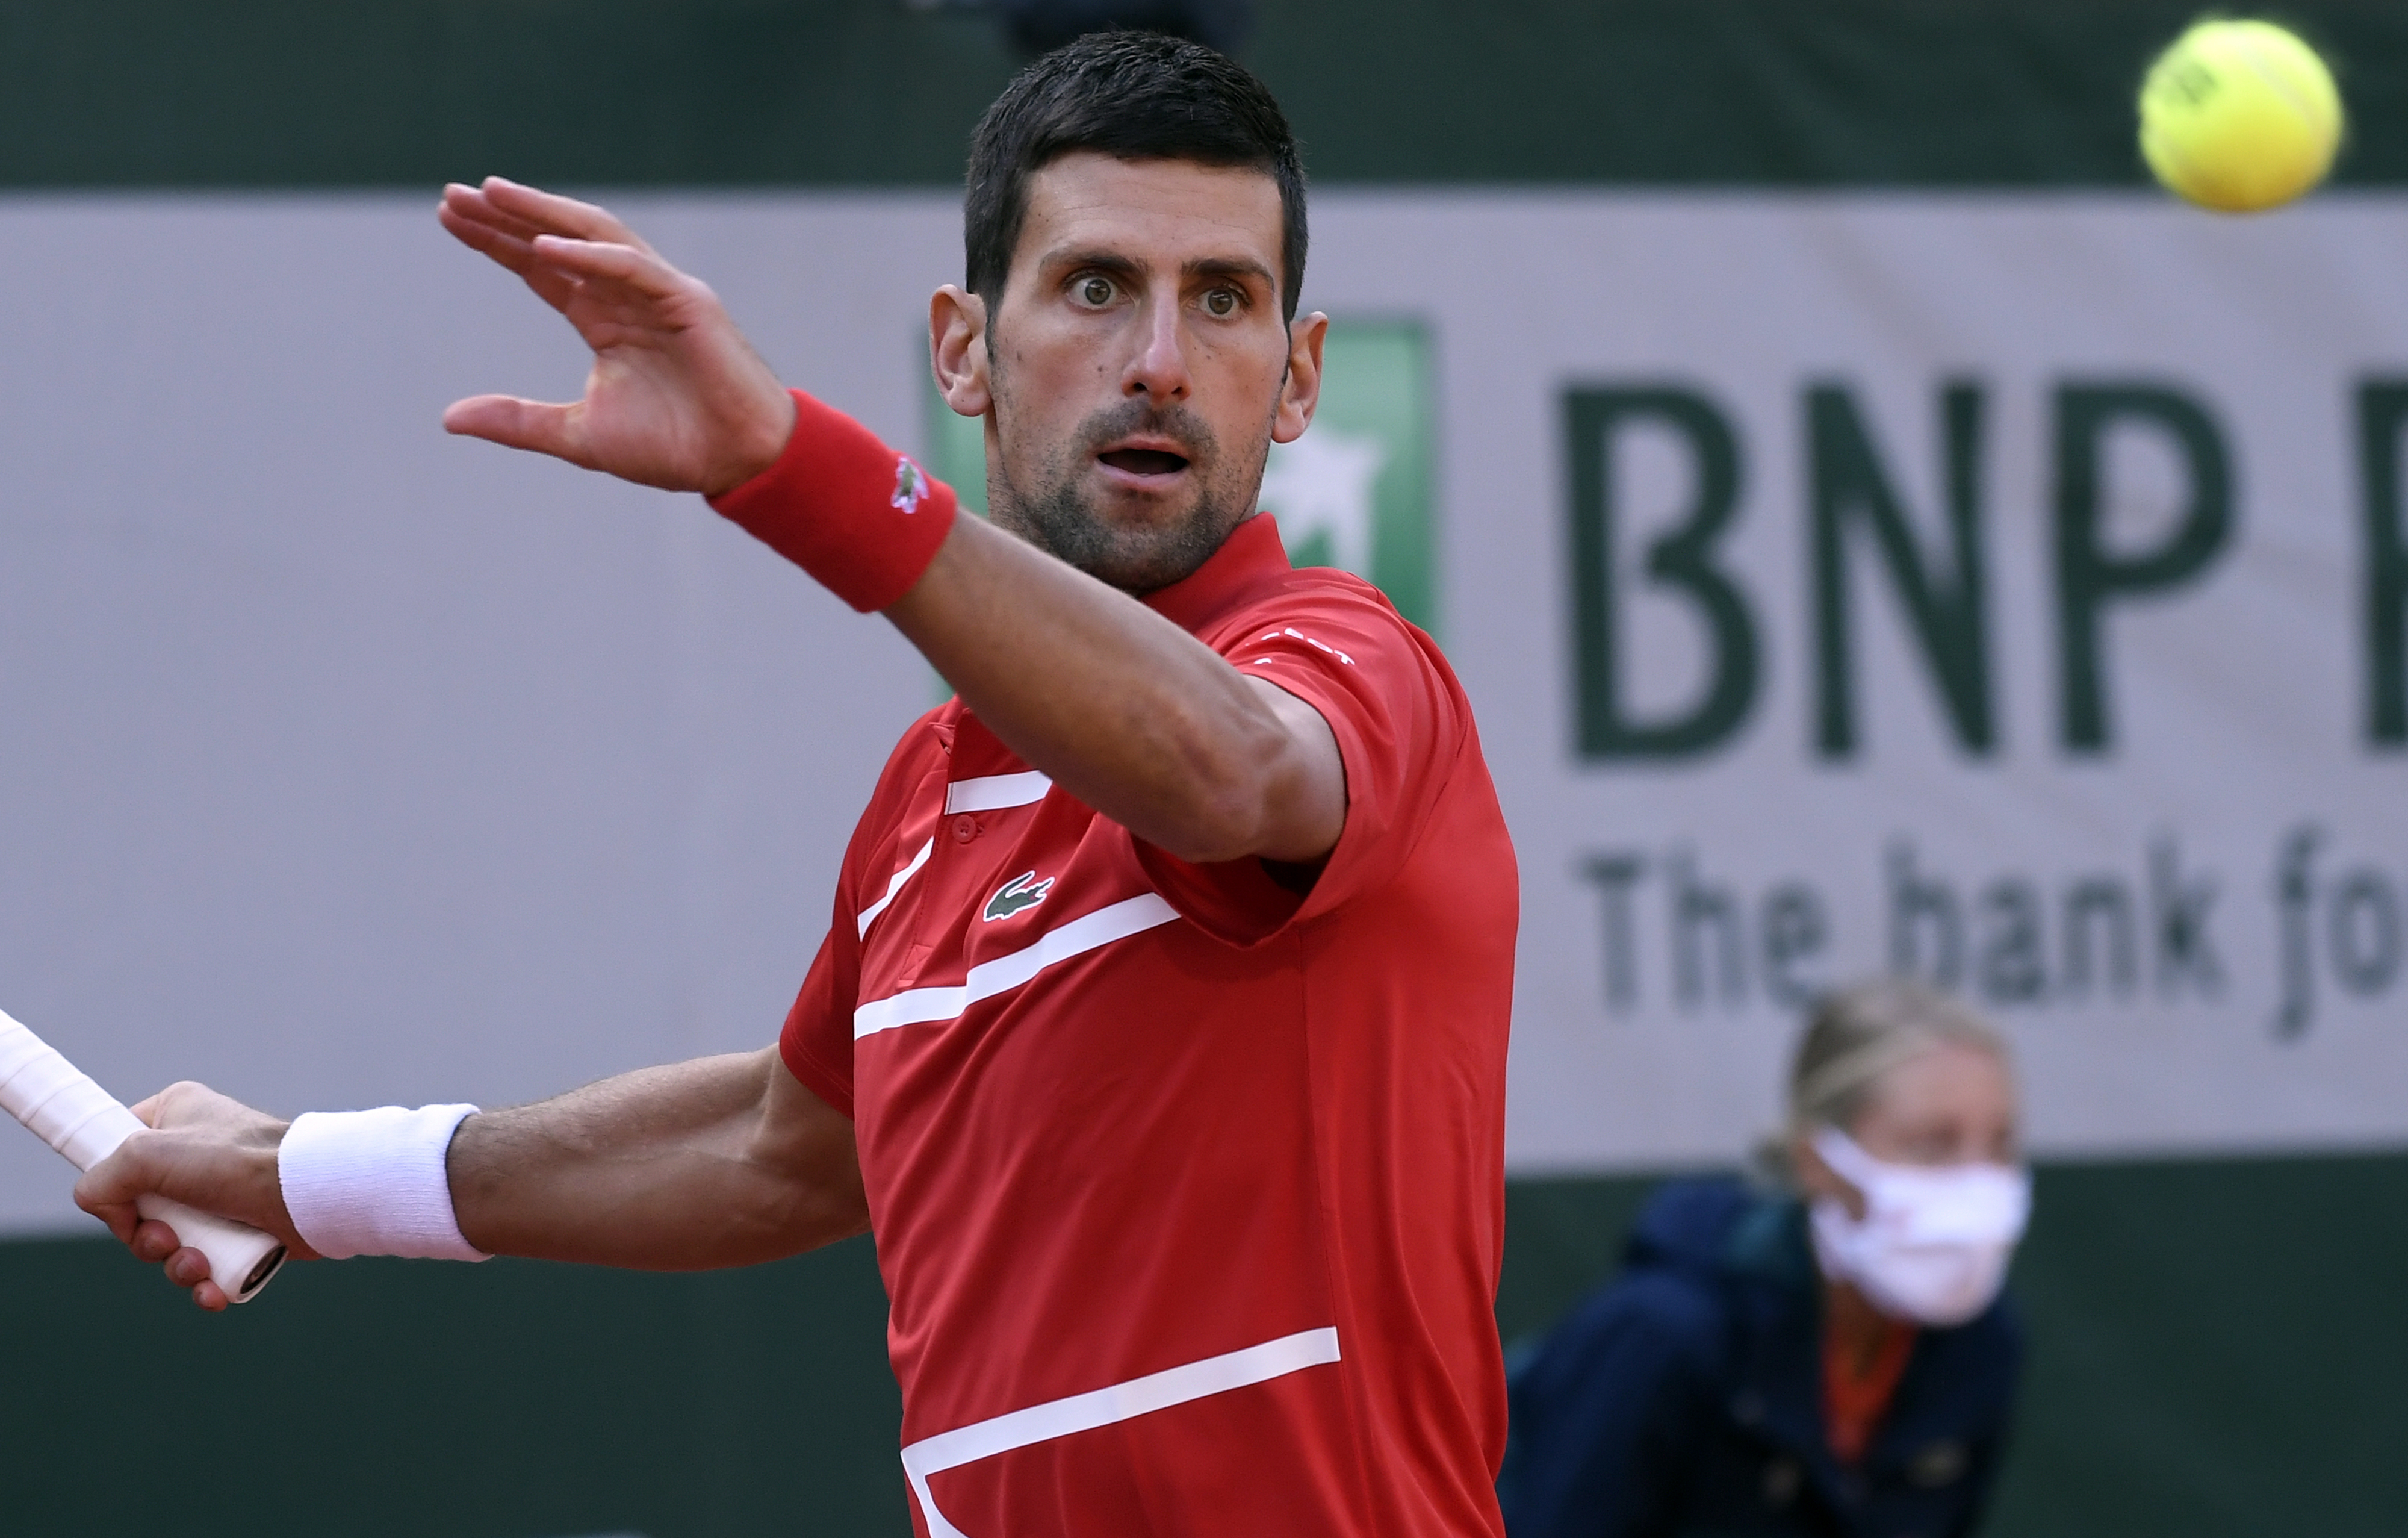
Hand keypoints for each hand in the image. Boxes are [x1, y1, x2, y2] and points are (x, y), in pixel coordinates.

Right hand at [74, 1082, 316, 1311]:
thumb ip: (102, 1178)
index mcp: (175, 1116)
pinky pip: (209, 1267)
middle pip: (141, 1211)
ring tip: (200, 1266)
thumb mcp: (147, 1154)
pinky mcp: (245, 1230)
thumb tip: (102, 1208)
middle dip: (149, 1240)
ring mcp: (221, 1194)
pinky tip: (215, 1291)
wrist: (313, 1194)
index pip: (117, 1152)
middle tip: (167, 1240)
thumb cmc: (238, 1161)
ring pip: (173, 1244)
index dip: (113, 1189)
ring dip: (178, 1266)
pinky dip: (206, 1284)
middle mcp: (197, 1154)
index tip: (124, 1207)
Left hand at [437, 177, 797, 496]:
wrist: (737, 464)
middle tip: (454, 195)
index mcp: (604, 320)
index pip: (542, 268)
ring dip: (543, 214)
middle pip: (559, 241)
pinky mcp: (687, 303)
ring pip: (595, 236)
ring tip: (493, 194)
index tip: (450, 217)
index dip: (497, 241)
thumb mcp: (579, 435)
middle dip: (507, 216)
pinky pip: (633, 268)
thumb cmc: (673, 448)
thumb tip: (448, 417)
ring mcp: (659, 293)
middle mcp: (628, 296)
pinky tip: (544, 247)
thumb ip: (518, 421)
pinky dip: (590, 256)